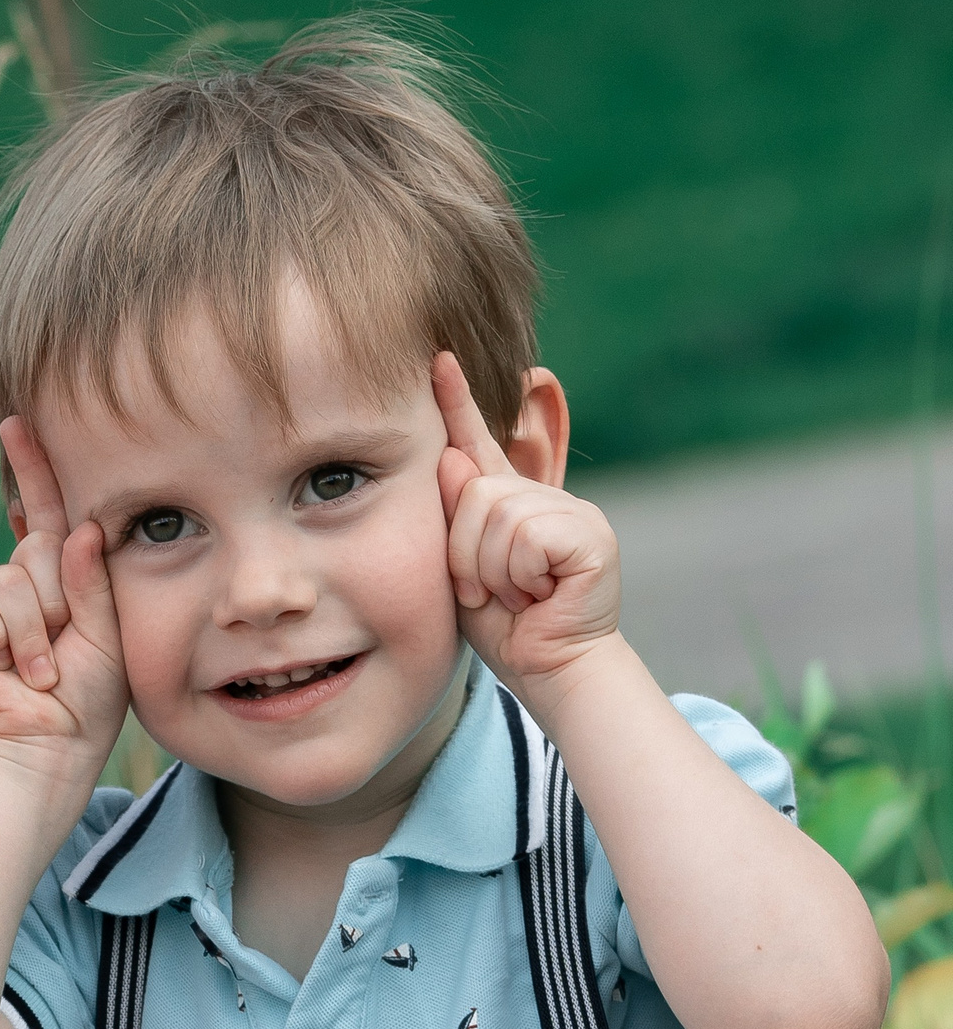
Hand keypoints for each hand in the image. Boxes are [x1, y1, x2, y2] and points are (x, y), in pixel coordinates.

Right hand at [0, 417, 128, 784]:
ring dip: (33, 634)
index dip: (31, 466)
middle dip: (58, 599)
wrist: (49, 744)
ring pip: (10, 581)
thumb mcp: (109, 635)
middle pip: (38, 547)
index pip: (45, 509)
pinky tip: (4, 671)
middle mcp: (19, 581)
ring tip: (40, 671)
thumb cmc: (88, 698)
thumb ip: (94, 581)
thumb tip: (79, 528)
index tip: (17, 421)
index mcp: (59, 576)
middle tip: (64, 647)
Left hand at [434, 352, 621, 688]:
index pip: (476, 442)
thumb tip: (452, 457)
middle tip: (492, 590)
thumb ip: (455, 516)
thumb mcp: (460, 568)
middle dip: (465, 553)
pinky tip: (539, 595)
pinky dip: (517, 575)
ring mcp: (573, 512)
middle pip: (473, 492)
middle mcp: (544, 498)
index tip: (438, 358)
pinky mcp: (590, 535)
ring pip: (495, 516)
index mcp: (510, 503)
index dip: (457, 401)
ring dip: (490, 570)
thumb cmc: (504, 625)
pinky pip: (524, 538)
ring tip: (516, 595)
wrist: (550, 671)